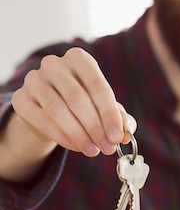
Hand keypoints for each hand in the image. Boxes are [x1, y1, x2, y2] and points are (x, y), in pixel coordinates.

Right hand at [12, 47, 136, 157]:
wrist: (47, 107)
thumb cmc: (81, 101)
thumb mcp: (101, 105)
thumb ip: (117, 116)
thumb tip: (128, 133)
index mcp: (79, 58)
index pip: (98, 86)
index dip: (109, 113)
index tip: (118, 136)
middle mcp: (54, 64)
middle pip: (77, 98)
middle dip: (95, 127)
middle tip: (107, 148)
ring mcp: (34, 79)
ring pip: (58, 110)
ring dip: (79, 134)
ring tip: (93, 151)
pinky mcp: (21, 99)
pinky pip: (42, 120)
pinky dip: (61, 137)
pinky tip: (76, 147)